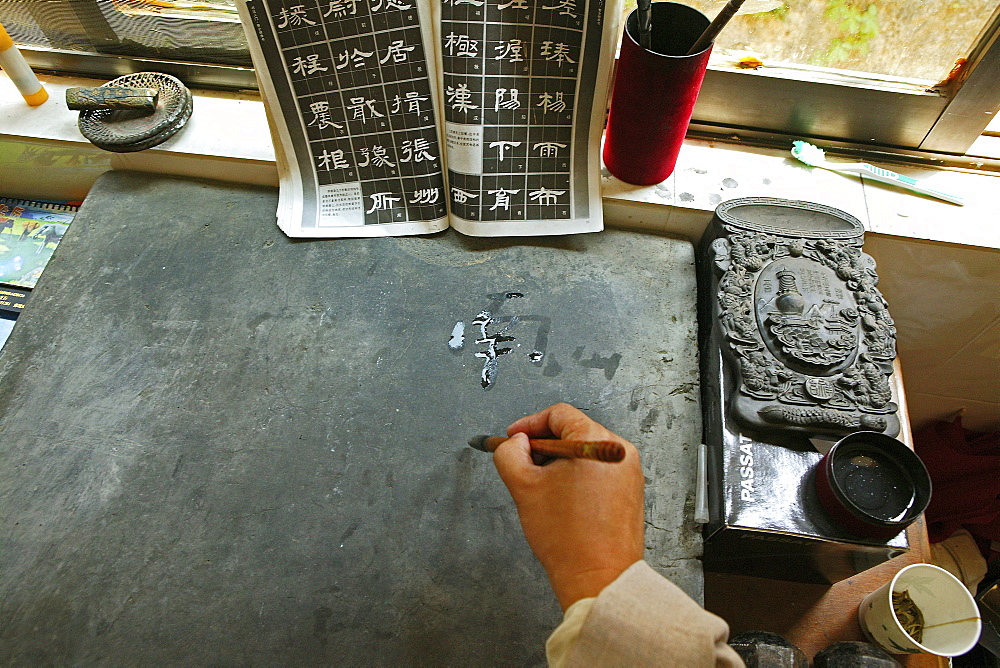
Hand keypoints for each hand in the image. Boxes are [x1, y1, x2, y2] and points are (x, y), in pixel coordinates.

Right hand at [492, 403, 644, 610]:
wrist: (598, 577)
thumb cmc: (567, 537)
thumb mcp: (523, 487)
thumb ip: (511, 454)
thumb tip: (516, 443)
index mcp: (597, 442)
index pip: (559, 414)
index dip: (529, 424)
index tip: (514, 438)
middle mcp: (620, 451)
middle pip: (573, 430)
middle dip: (544, 445)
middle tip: (524, 465)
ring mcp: (629, 472)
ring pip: (585, 452)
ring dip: (559, 462)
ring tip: (543, 488)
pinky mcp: (631, 491)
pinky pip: (599, 470)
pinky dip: (577, 476)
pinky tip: (562, 499)